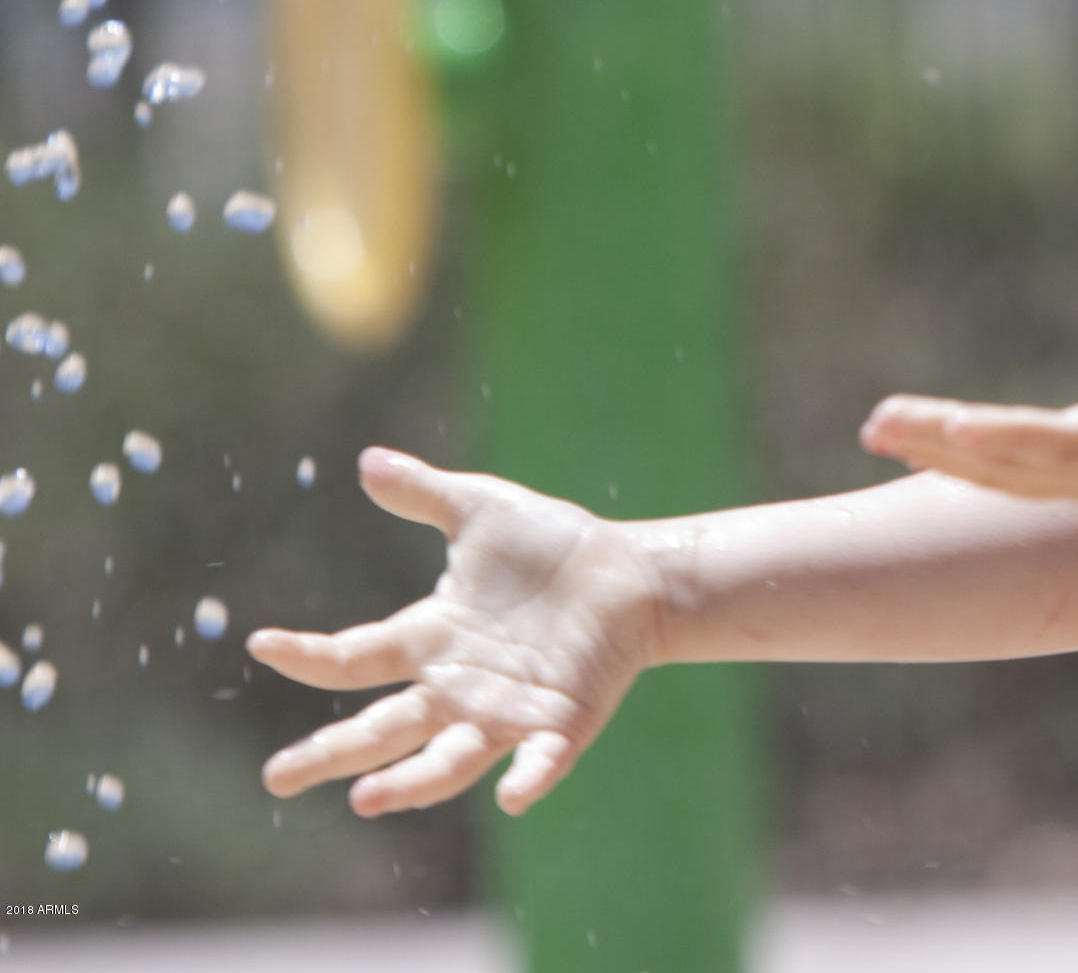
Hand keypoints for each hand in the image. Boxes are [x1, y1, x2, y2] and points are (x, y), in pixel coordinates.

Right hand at [248, 449, 669, 817]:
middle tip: (277, 778)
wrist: (631, 572)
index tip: (261, 644)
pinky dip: (528, 779)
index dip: (309, 655)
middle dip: (331, 754)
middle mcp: (457, 689)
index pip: (354, 658)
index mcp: (431, 641)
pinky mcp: (561, 724)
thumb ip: (424, 495)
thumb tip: (367, 462)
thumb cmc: (553, 547)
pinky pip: (540, 760)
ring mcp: (506, 713)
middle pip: (383, 728)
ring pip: (448, 760)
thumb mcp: (482, 512)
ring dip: (411, 782)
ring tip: (366, 800)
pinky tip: (512, 797)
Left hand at [863, 300, 1077, 504]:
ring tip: (876, 425)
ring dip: (936, 453)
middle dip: (945, 447)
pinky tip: (909, 436)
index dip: (1008, 441)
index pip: (1064, 446)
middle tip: (878, 422)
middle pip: (1013, 466)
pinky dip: (954, 457)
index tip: (952, 427)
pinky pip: (1003, 471)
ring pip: (998, 474)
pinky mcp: (1073, 470)